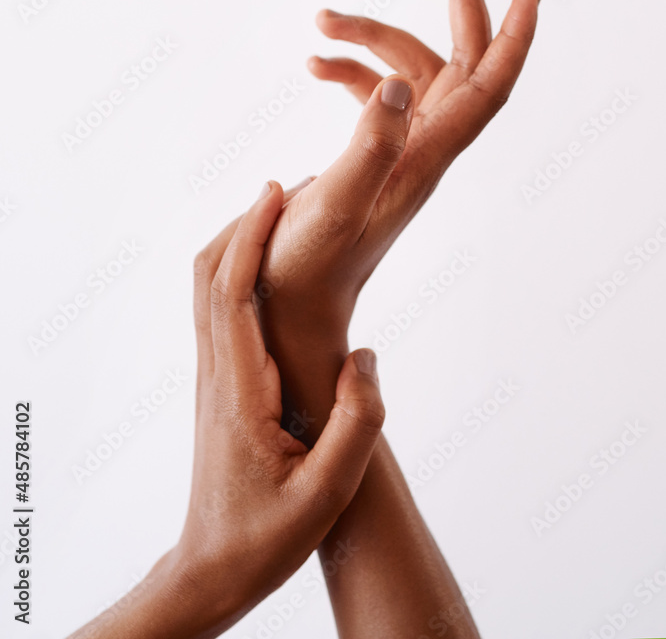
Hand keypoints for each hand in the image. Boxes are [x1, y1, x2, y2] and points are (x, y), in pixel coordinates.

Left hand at [69, 182, 383, 638]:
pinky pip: (221, 311)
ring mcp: (214, 377)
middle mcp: (218, 374)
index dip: (251, 236)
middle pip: (210, 277)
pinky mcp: (221, 384)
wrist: (213, 567)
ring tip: (287, 216)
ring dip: (240, 244)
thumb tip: (365, 356)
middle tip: (290, 188)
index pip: (233, 295)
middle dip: (244, 224)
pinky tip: (278, 271)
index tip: (276, 192)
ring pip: (210, 290)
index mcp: (239, 392)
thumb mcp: (328, 493)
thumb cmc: (268, 536)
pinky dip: (242, 273)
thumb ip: (356, 424)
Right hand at [258, 0, 541, 359]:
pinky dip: (349, 71)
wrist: (291, 306)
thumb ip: (368, 145)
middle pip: (458, 59)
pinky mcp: (373, 155)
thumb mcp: (334, 204)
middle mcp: (422, 149)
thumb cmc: (307, 268)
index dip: (516, 36)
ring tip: (320, 23)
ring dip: (371, 37)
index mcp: (425, 158)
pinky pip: (376, 95)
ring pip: (408, 70)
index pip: (489, 86)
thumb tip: (400, 83)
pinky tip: (313, 65)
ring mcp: (399, 151)